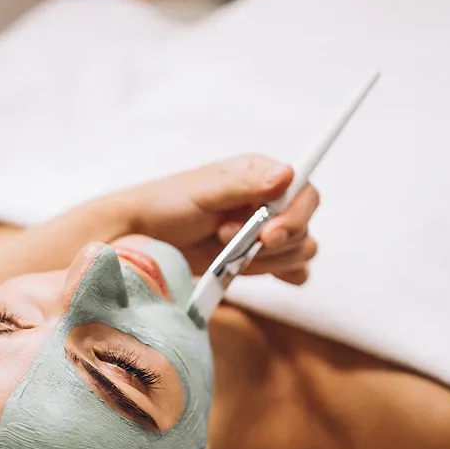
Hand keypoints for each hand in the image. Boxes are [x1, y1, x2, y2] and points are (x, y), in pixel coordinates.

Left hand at [95, 155, 319, 285]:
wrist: (144, 238)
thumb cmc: (167, 205)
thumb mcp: (205, 191)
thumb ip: (245, 184)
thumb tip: (287, 174)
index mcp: (262, 175)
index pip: (305, 194)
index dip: (295, 217)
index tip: (267, 234)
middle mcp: (270, 202)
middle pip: (303, 229)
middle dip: (270, 242)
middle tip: (226, 238)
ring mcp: (266, 232)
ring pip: (299, 252)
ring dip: (265, 259)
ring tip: (224, 250)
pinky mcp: (260, 258)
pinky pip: (293, 271)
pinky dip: (281, 275)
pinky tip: (254, 270)